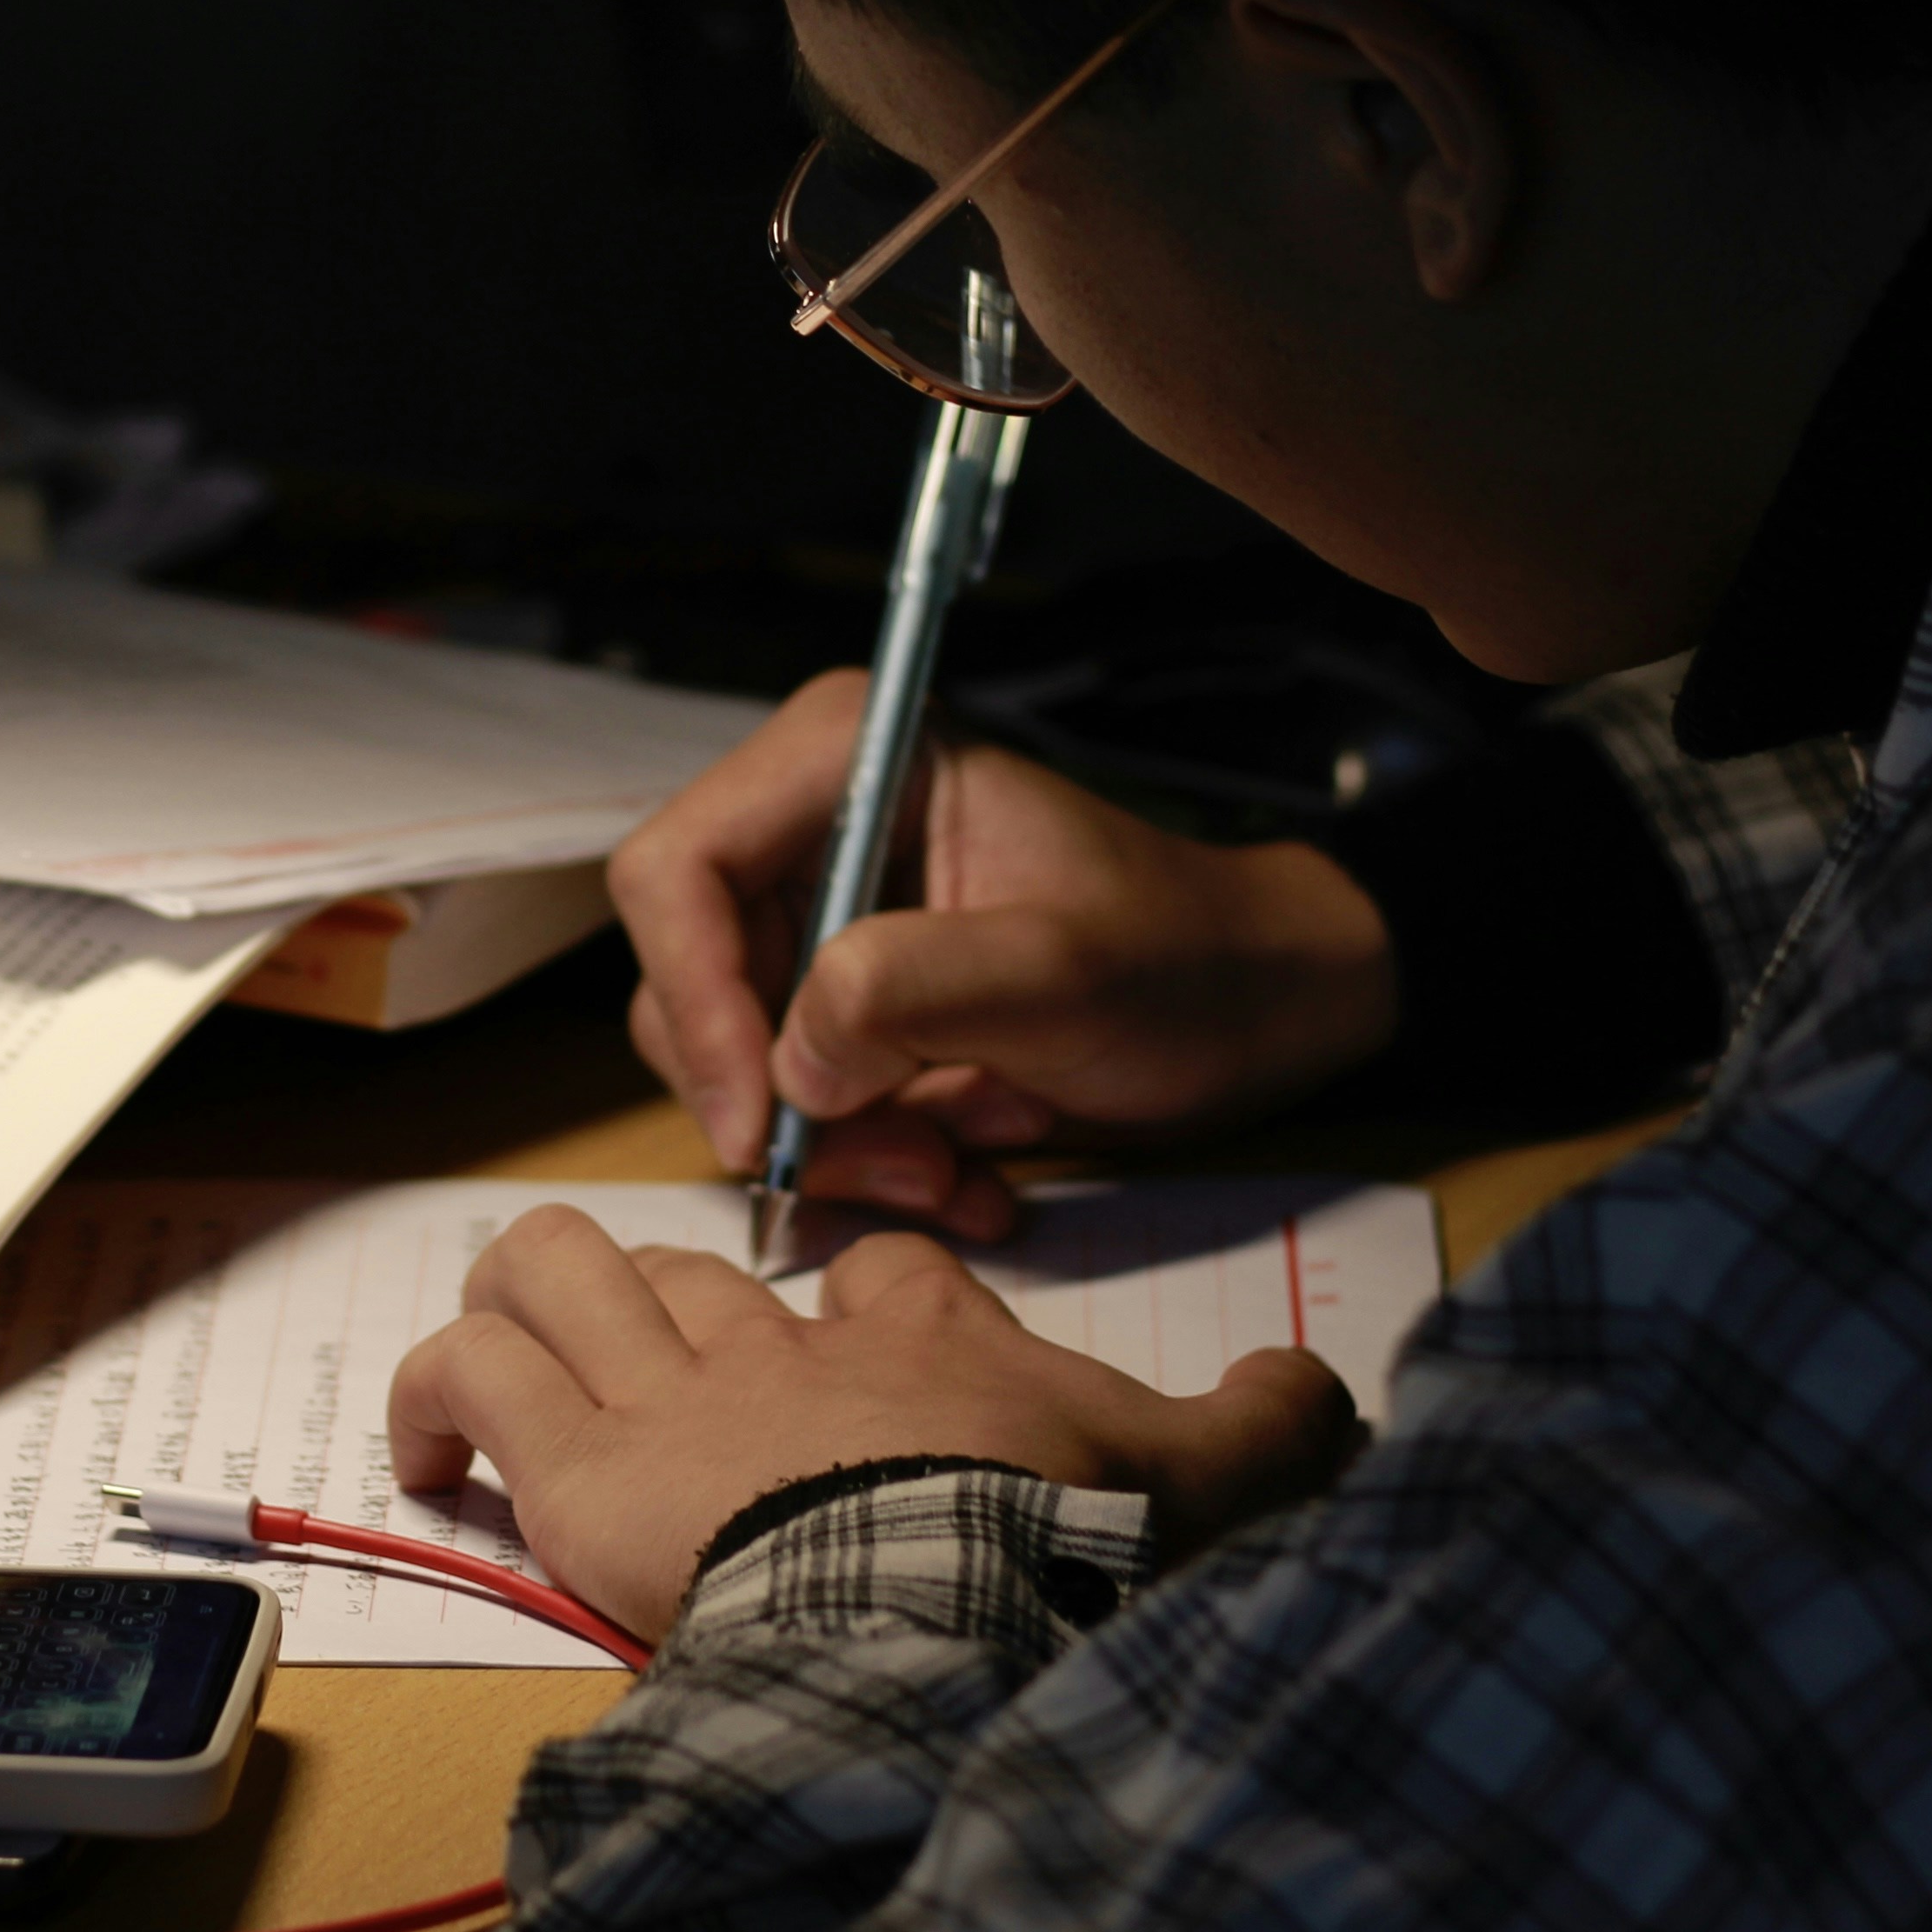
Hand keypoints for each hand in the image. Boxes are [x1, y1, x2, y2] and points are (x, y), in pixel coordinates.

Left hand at [388, 1207, 1363, 1638]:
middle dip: (661, 1298)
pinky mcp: (576, 1455)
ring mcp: (671, 1390)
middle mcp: (783, 1343)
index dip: (861, 1289)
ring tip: (509, 1363)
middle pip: (689, 1264)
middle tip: (650, 1365)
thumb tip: (1324, 1389)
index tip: (865, 1338)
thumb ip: (1259, 1423)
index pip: (878, 1268)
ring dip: (525, 1299)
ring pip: (555, 1266)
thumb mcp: (1199, 1474)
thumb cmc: (1058, 1541)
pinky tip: (427, 1442)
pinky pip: (471, 1367)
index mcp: (922, 1341)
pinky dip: (433, 1389)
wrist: (946, 1599)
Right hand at [609, 669, 1400, 1236]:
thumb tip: (790, 1062)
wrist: (1255, 1010)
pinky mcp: (839, 1003)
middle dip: (783, 1099)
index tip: (763, 1124)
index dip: (695, 1002)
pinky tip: (967, 1174)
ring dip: (838, 1147)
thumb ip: (917, 990)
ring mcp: (818, 919)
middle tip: (907, 1169)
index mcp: (846, 757)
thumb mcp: (1066, 971)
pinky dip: (868, 1162)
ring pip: (733, 1060)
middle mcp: (807, 827)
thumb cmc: (1184, 960)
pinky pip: (791, 1103)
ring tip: (959, 1171)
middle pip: (687, 981)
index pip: (677, 872)